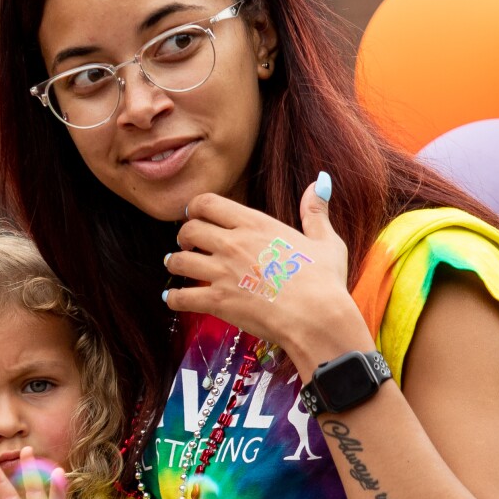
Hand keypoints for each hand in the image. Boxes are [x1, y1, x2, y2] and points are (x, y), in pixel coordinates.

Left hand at [163, 175, 374, 375]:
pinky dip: (173, 298)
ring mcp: (223, 272)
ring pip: (179, 260)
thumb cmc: (325, 281)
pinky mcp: (218, 301)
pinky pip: (181, 297)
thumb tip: (321, 181)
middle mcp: (234, 243)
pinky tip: (172, 299)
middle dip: (183, 236)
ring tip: (176, 265)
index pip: (209, 203)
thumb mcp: (325, 240)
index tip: (195, 215)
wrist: (318, 317)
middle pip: (189, 229)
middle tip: (186, 244)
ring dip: (175, 263)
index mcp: (256, 224)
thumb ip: (315, 211)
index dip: (196, 208)